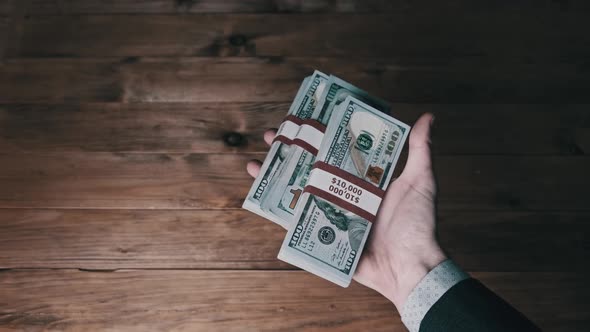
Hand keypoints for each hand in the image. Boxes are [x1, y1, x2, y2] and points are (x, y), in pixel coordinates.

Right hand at [246, 113, 445, 309]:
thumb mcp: (420, 182)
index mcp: (365, 178)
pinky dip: (278, 210)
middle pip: (312, 166)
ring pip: (299, 190)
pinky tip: (260, 197)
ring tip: (256, 164)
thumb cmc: (417, 225)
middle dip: (290, 150)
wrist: (408, 268)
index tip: (302, 118)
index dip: (318, 133)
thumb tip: (427, 117)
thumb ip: (420, 151)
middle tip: (272, 136)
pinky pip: (297, 220)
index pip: (337, 149)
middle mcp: (346, 193)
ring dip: (276, 176)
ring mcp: (333, 213)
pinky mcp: (324, 234)